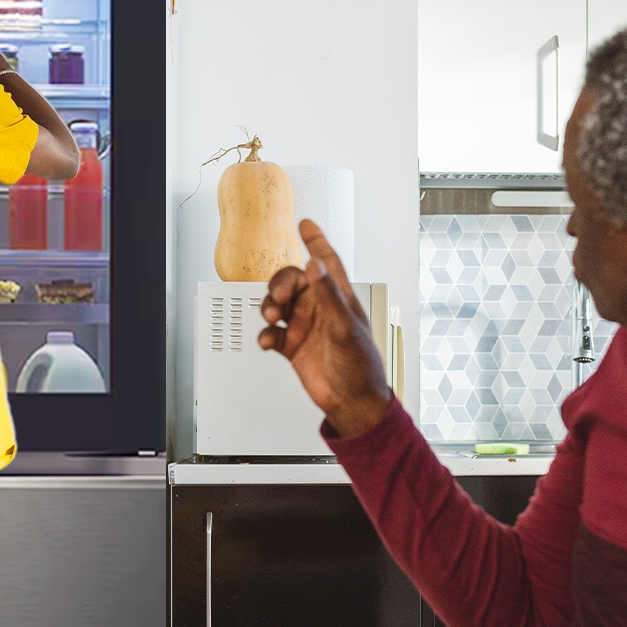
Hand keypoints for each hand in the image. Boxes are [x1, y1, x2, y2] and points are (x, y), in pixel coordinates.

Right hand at [258, 219, 392, 436]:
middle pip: (292, 281)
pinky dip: (265, 335)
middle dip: (280, 284)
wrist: (351, 402)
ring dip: (269, 306)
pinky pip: (271, 332)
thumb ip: (328, 295)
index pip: (326, 262)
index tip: (305, 224)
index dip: (316, 242)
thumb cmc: (360, 366)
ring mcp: (305, 326)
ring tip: (271, 319)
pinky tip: (269, 342)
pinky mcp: (292, 346)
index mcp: (338, 298)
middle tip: (279, 296)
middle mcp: (320, 308)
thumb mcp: (345, 327)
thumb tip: (313, 265)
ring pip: (277, 304)